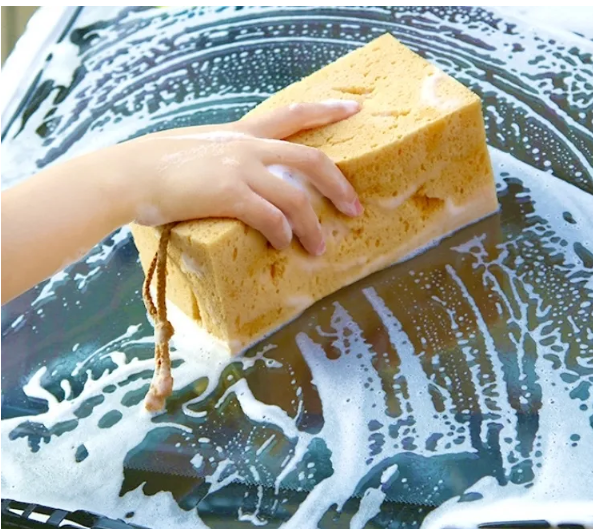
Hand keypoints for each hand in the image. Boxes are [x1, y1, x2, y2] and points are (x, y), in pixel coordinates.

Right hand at [122, 100, 363, 254]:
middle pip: (311, 161)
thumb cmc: (159, 165)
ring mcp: (240, 170)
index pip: (293, 115)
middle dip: (339, 187)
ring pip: (296, 200)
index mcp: (243, 134)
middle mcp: (248, 148)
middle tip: (354, 208)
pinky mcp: (229, 194)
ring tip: (317, 247)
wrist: (129, 174)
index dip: (327, 110)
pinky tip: (282, 245)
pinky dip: (282, 235)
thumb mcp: (201, 149)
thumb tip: (246, 180)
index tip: (354, 108)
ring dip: (312, 227)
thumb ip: (228, 157)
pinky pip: (271, 218)